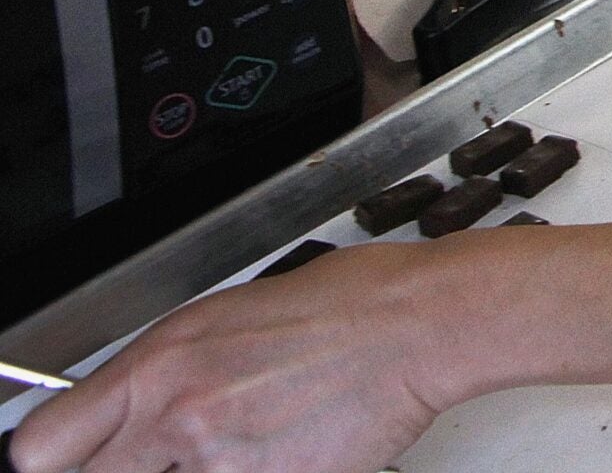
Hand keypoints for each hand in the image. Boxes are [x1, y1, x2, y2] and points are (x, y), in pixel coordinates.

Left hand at [8, 246, 451, 472]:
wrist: (420, 324)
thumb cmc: (346, 303)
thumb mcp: (226, 315)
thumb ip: (165, 369)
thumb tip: (135, 406)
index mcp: (159, 366)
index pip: (43, 447)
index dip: (53, 460)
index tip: (70, 461)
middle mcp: (177, 419)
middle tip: (162, 458)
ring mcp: (224, 465)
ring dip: (198, 470)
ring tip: (244, 444)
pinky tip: (280, 452)